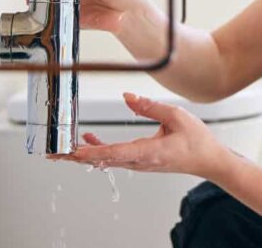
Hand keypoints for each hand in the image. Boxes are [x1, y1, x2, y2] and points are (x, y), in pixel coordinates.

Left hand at [47, 93, 234, 179]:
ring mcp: (139, 163)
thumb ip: (150, 106)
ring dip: (82, 154)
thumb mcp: (176, 116)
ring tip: (60, 148)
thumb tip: (127, 97)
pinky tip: (88, 141)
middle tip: (52, 153)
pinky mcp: (140, 161)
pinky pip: (114, 157)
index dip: (90, 152)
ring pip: (104, 160)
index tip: (71, 151)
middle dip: (75, 156)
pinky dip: (98, 150)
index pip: (113, 153)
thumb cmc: (197, 141)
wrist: (209, 160)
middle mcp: (139, 161)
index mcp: (148, 152)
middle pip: (101, 160)